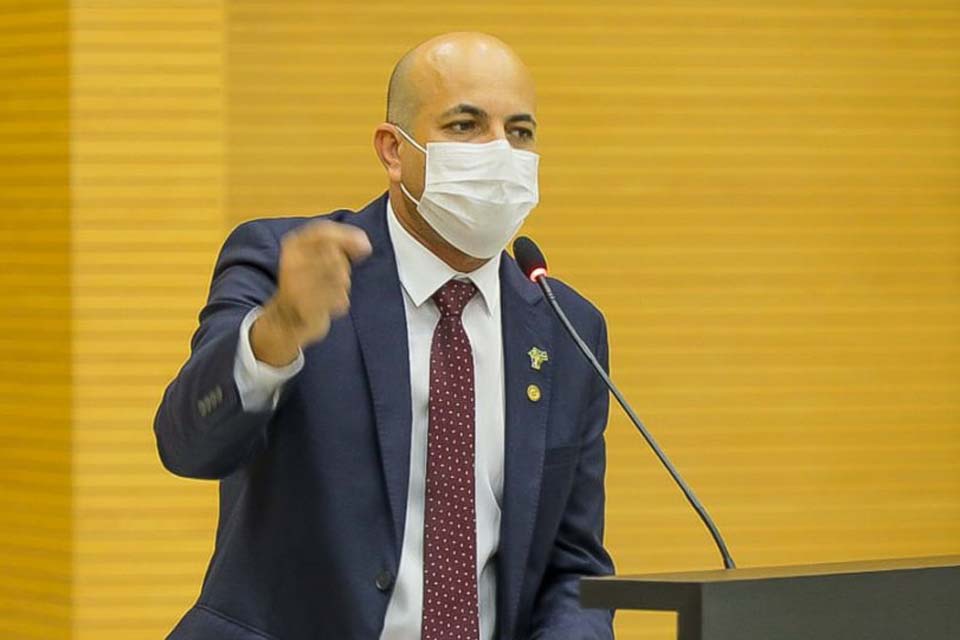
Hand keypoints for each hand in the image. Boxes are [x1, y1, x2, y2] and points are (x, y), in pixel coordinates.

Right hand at [252, 220, 371, 364]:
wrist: (286, 319)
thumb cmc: (306, 282)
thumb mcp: (314, 255)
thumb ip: (339, 244)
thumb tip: (365, 245)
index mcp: (292, 247)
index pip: (323, 231)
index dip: (348, 236)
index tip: (365, 246)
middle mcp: (292, 264)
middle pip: (336, 256)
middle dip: (344, 267)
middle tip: (334, 277)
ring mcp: (297, 287)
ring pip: (341, 279)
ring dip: (342, 286)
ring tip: (327, 291)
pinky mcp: (306, 309)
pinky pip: (340, 300)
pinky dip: (339, 303)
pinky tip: (327, 304)